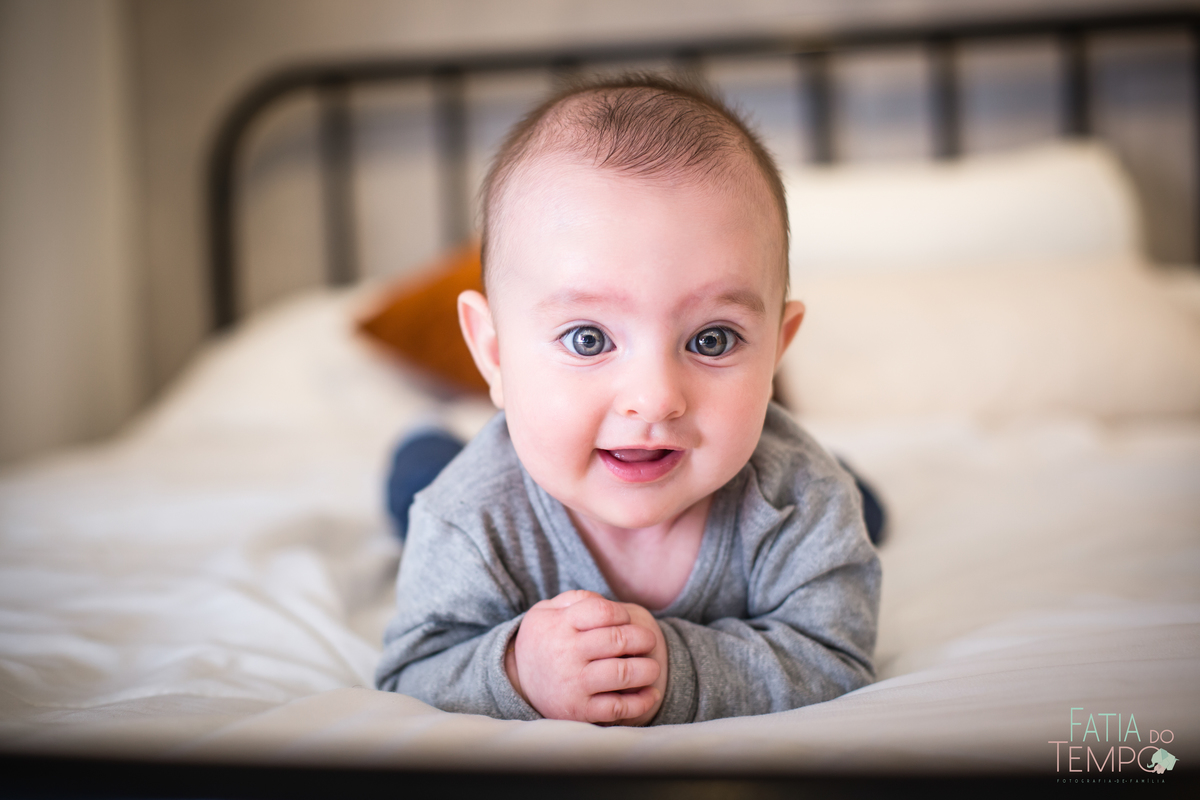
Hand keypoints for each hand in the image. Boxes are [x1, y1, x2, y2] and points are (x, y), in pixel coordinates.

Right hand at [505, 590, 666, 724]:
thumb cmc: (543, 640)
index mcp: (561, 625)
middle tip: (649, 641)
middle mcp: (567, 654)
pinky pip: (618, 708)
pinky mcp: (580, 711)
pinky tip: (651, 694)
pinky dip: (642, 702)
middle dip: (643, 639)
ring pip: (623, 674)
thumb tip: (606, 602)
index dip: (622, 614)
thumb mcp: (547, 611)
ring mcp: (574, 684)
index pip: (603, 612)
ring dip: (648, 669)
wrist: (517, 681)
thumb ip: (576, 599)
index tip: (626, 621)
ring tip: (652, 667)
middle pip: (619, 640)